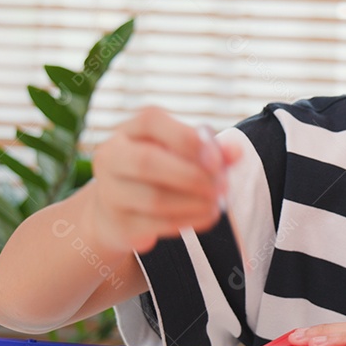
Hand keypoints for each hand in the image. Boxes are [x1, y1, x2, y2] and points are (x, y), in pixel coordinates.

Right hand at [88, 106, 241, 251]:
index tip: (217, 159)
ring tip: (217, 203)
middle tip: (223, 185)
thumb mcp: (178, 154)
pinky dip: (188, 220)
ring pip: (154, 198)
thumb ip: (209, 150)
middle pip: (147, 162)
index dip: (187, 138)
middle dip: (192, 175)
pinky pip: (156, 224)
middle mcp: (111, 157)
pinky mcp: (118, 224)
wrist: (115, 212)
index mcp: (128, 131)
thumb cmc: (156, 174)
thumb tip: (236, 151)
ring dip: (194, 202)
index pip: (150, 121)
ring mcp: (110, 192)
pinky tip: (208, 216)